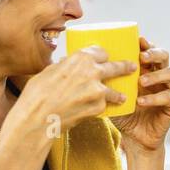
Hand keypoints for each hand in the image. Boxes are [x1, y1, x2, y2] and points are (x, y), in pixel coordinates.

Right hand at [12, 46, 133, 139]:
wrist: (38, 117)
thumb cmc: (37, 93)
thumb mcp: (49, 71)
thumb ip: (64, 66)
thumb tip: (66, 63)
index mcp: (80, 58)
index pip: (101, 52)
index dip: (103, 56)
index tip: (105, 58)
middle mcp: (92, 72)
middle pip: (115, 67)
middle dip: (125, 67)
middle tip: (132, 67)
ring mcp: (98, 91)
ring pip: (114, 91)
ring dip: (118, 94)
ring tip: (123, 97)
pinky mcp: (98, 107)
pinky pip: (103, 106)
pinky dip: (100, 108)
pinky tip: (98, 111)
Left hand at [113, 37, 169, 151]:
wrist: (134, 138)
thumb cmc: (123, 113)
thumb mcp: (112, 94)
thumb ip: (106, 81)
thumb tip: (84, 66)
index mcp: (146, 70)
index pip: (149, 50)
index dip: (146, 43)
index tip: (138, 40)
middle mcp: (159, 77)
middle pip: (164, 56)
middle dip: (154, 53)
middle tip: (142, 57)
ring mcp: (168, 90)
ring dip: (156, 74)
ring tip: (141, 81)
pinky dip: (155, 98)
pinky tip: (141, 102)